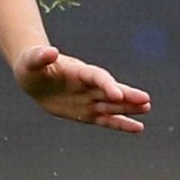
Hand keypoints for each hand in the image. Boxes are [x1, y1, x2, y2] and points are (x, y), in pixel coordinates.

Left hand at [14, 45, 149, 132]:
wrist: (34, 79)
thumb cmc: (32, 66)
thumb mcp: (32, 60)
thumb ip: (41, 56)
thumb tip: (50, 51)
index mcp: (79, 72)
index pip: (97, 77)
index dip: (107, 84)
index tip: (117, 93)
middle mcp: (89, 86)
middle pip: (111, 91)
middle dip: (127, 96)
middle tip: (145, 100)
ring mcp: (90, 100)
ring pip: (112, 106)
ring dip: (129, 108)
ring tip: (146, 108)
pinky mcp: (87, 113)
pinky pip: (106, 120)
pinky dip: (121, 124)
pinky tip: (138, 128)